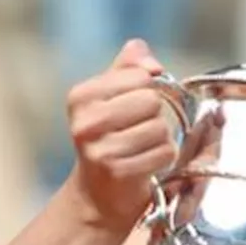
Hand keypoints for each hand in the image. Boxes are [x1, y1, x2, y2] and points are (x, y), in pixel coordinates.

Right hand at [63, 40, 175, 232]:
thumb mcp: (113, 97)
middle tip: (142, 129)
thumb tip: (142, 51)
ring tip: (143, 147)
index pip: (140, 76)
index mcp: (82, 95)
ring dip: (162, 139)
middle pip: (152, 101)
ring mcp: (99, 148)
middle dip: (157, 115)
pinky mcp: (117, 170)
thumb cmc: (110, 139)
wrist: (99, 193)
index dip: (151, 88)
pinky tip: (147, 162)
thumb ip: (128, 68)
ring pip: (160, 128)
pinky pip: (163, 152)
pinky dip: (164, 158)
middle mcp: (85, 121)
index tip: (139, 103)